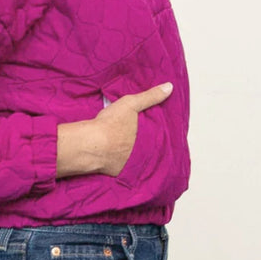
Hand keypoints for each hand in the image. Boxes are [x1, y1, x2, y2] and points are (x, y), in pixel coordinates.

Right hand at [55, 83, 172, 178]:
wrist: (91, 144)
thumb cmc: (111, 124)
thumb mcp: (131, 104)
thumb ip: (151, 96)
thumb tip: (169, 87)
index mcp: (149, 139)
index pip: (160, 138)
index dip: (159, 134)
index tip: (158, 131)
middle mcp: (143, 154)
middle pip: (150, 149)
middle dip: (150, 146)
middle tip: (147, 140)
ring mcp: (131, 165)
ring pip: (138, 159)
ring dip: (137, 156)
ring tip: (135, 149)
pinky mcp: (118, 172)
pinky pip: (125, 168)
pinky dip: (125, 164)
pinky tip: (123, 159)